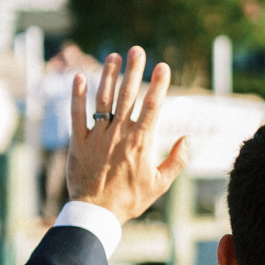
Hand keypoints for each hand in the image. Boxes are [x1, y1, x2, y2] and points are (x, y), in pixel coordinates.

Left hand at [65, 48, 188, 225]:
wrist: (96, 214)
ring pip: (103, 99)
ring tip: (113, 56)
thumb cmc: (130, 200)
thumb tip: (188, 139)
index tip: (163, 66)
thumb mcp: (160, 184)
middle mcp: (119, 134)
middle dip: (134, 70)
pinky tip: (80, 77)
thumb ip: (177, 160)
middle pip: (128, 95)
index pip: (153, 106)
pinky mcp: (78, 142)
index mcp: (141, 142)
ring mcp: (97, 136)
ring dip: (108, 76)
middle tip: (137, 50)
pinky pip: (77, 114)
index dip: (159, 84)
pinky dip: (77, 95)